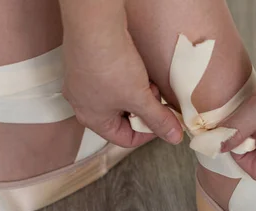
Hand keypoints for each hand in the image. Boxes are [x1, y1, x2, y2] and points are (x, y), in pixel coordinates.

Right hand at [62, 14, 181, 146]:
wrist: (95, 26)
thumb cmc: (110, 65)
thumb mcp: (141, 98)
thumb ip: (159, 120)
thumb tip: (173, 137)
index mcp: (92, 119)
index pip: (124, 139)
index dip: (148, 134)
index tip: (163, 122)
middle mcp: (82, 104)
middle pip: (121, 119)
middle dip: (142, 110)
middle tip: (154, 98)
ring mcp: (81, 83)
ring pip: (116, 99)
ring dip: (136, 94)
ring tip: (145, 81)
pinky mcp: (85, 64)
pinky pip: (110, 81)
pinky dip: (125, 80)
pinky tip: (134, 68)